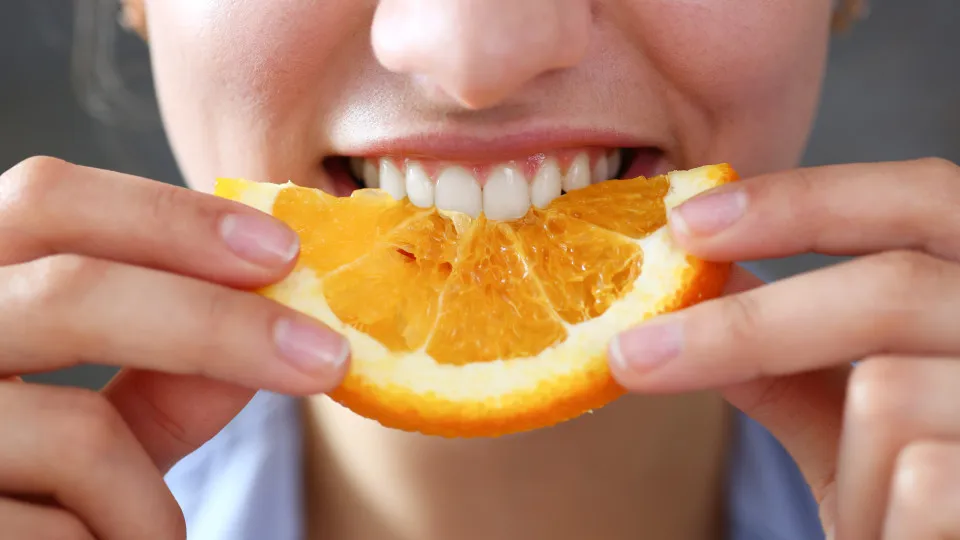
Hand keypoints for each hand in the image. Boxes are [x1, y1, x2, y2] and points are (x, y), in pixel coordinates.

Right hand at [0, 157, 347, 538]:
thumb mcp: (90, 429)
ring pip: (78, 433)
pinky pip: (63, 533)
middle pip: (71, 291)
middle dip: (219, 324)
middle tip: (326, 358)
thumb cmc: (22, 498)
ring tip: (158, 536)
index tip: (282, 249)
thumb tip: (279, 316)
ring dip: (151, 500)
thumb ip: (165, 372)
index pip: (44, 199)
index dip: (169, 215)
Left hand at [608, 158, 959, 539]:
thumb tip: (698, 284)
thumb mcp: (857, 419)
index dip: (802, 198)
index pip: (920, 195)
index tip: (683, 222)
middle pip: (891, 286)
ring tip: (875, 508)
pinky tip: (901, 536)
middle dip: (746, 327)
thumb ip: (789, 353)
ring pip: (887, 394)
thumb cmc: (927, 497)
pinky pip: (915, 479)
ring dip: (847, 468)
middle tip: (631, 353)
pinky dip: (875, 515)